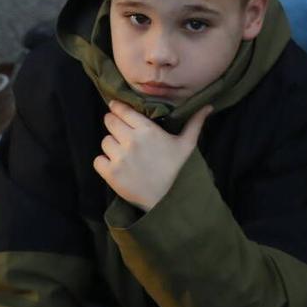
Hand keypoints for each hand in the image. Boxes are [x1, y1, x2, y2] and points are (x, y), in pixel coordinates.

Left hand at [94, 101, 210, 210]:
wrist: (170, 200)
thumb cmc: (179, 169)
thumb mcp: (188, 144)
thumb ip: (195, 122)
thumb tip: (208, 106)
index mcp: (147, 130)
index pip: (124, 111)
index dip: (117, 107)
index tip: (115, 107)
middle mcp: (131, 141)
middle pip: (110, 122)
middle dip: (112, 123)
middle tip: (119, 129)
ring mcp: (119, 158)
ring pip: (104, 141)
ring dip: (111, 144)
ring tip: (122, 151)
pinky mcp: (110, 174)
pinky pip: (98, 160)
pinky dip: (104, 162)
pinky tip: (116, 165)